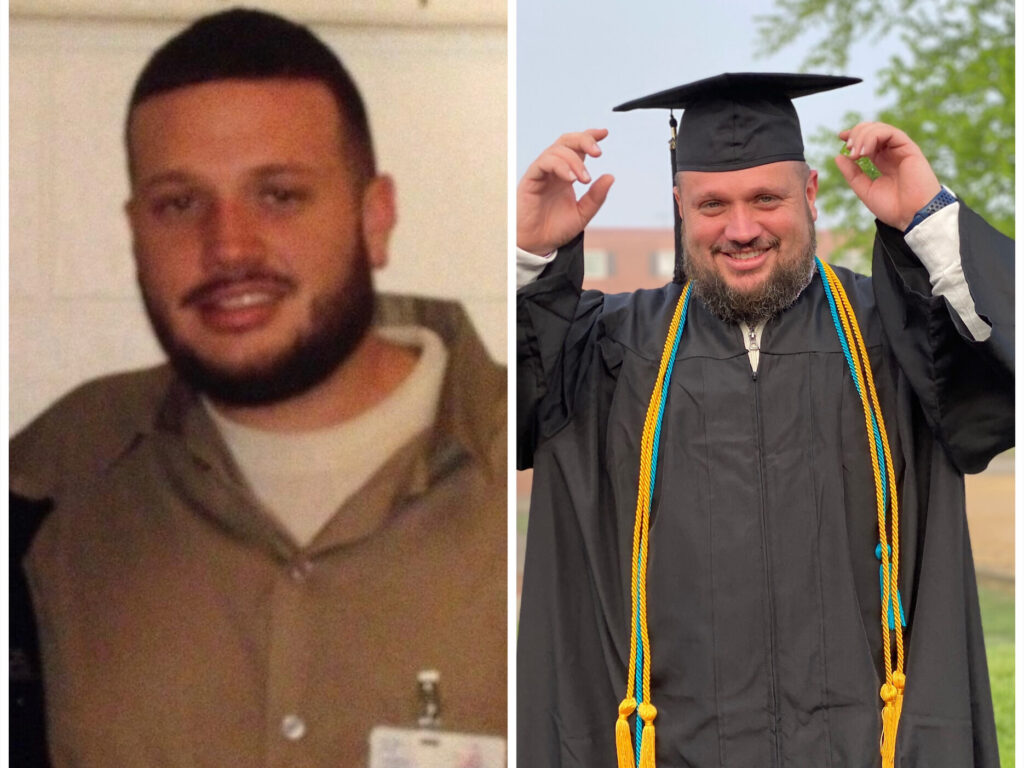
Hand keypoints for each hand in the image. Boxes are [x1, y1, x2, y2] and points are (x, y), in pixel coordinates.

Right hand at [517, 129, 614, 254]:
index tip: (604, 133)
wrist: (537, 244)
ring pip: (557, 150)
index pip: (577, 147)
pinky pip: (544, 162)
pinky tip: (571, 178)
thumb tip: (610, 177)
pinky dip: (560, 166)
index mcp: (567, 174)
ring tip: (585, 179)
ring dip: (574, 160)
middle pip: (567, 141)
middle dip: (584, 140)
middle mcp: (554, 170)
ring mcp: (542, 173)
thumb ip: (596, 197)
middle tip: (599, 153)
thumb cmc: (555, 229)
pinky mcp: (531, 179)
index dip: (590, 136)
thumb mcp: (582, 214)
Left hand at [834, 122, 940, 230]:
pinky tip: (865, 151)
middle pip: (873, 130)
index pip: (867, 140)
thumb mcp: (864, 189)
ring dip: (863, 136)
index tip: (841, 137)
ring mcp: (901, 150)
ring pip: (881, 129)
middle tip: (848, 147)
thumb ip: (852, 173)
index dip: (854, 134)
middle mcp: (892, 153)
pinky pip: (891, 133)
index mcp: (882, 162)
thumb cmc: (892, 207)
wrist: (911, 216)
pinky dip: (874, 137)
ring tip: (856, 153)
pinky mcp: (910, 149)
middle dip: (857, 133)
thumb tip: (838, 156)